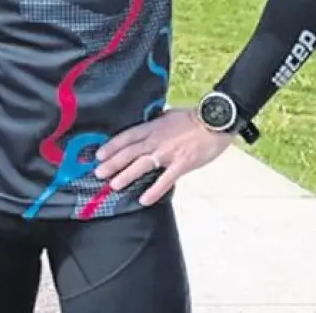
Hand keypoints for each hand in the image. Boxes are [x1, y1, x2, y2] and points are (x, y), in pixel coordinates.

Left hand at [93, 107, 233, 205]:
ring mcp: (168, 153)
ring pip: (142, 165)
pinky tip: (144, 199)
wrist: (216, 121)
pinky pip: (165, 180)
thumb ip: (155, 122)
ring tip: (114, 185)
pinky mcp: (182, 164)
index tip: (98, 155)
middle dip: (112, 163)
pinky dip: (154, 190)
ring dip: (126, 175)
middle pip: (129, 152)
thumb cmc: (194, 118)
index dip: (111, 146)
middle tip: (98, 173)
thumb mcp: (169, 115)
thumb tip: (146, 126)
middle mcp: (156, 140)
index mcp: (152, 127)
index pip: (126, 137)